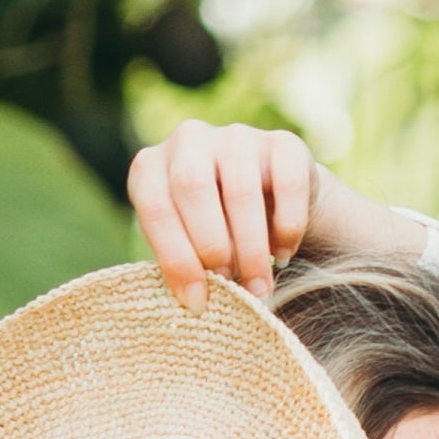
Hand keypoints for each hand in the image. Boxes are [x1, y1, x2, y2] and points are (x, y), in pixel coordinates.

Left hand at [127, 121, 316, 311]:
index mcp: (151, 168)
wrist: (267, 203)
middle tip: (230, 287)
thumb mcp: (187, 249)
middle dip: (212, 247)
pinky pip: (287, 185)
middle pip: (192, 186)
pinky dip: (287, 227)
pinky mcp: (282, 143)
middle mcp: (188, 140)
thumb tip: (197, 303)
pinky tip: (283, 254)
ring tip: (260, 287)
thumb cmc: (214, 236)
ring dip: (251, 249)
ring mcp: (236, 136)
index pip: (155, 207)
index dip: (176, 258)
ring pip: (240, 190)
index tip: (197, 301)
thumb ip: (184, 267)